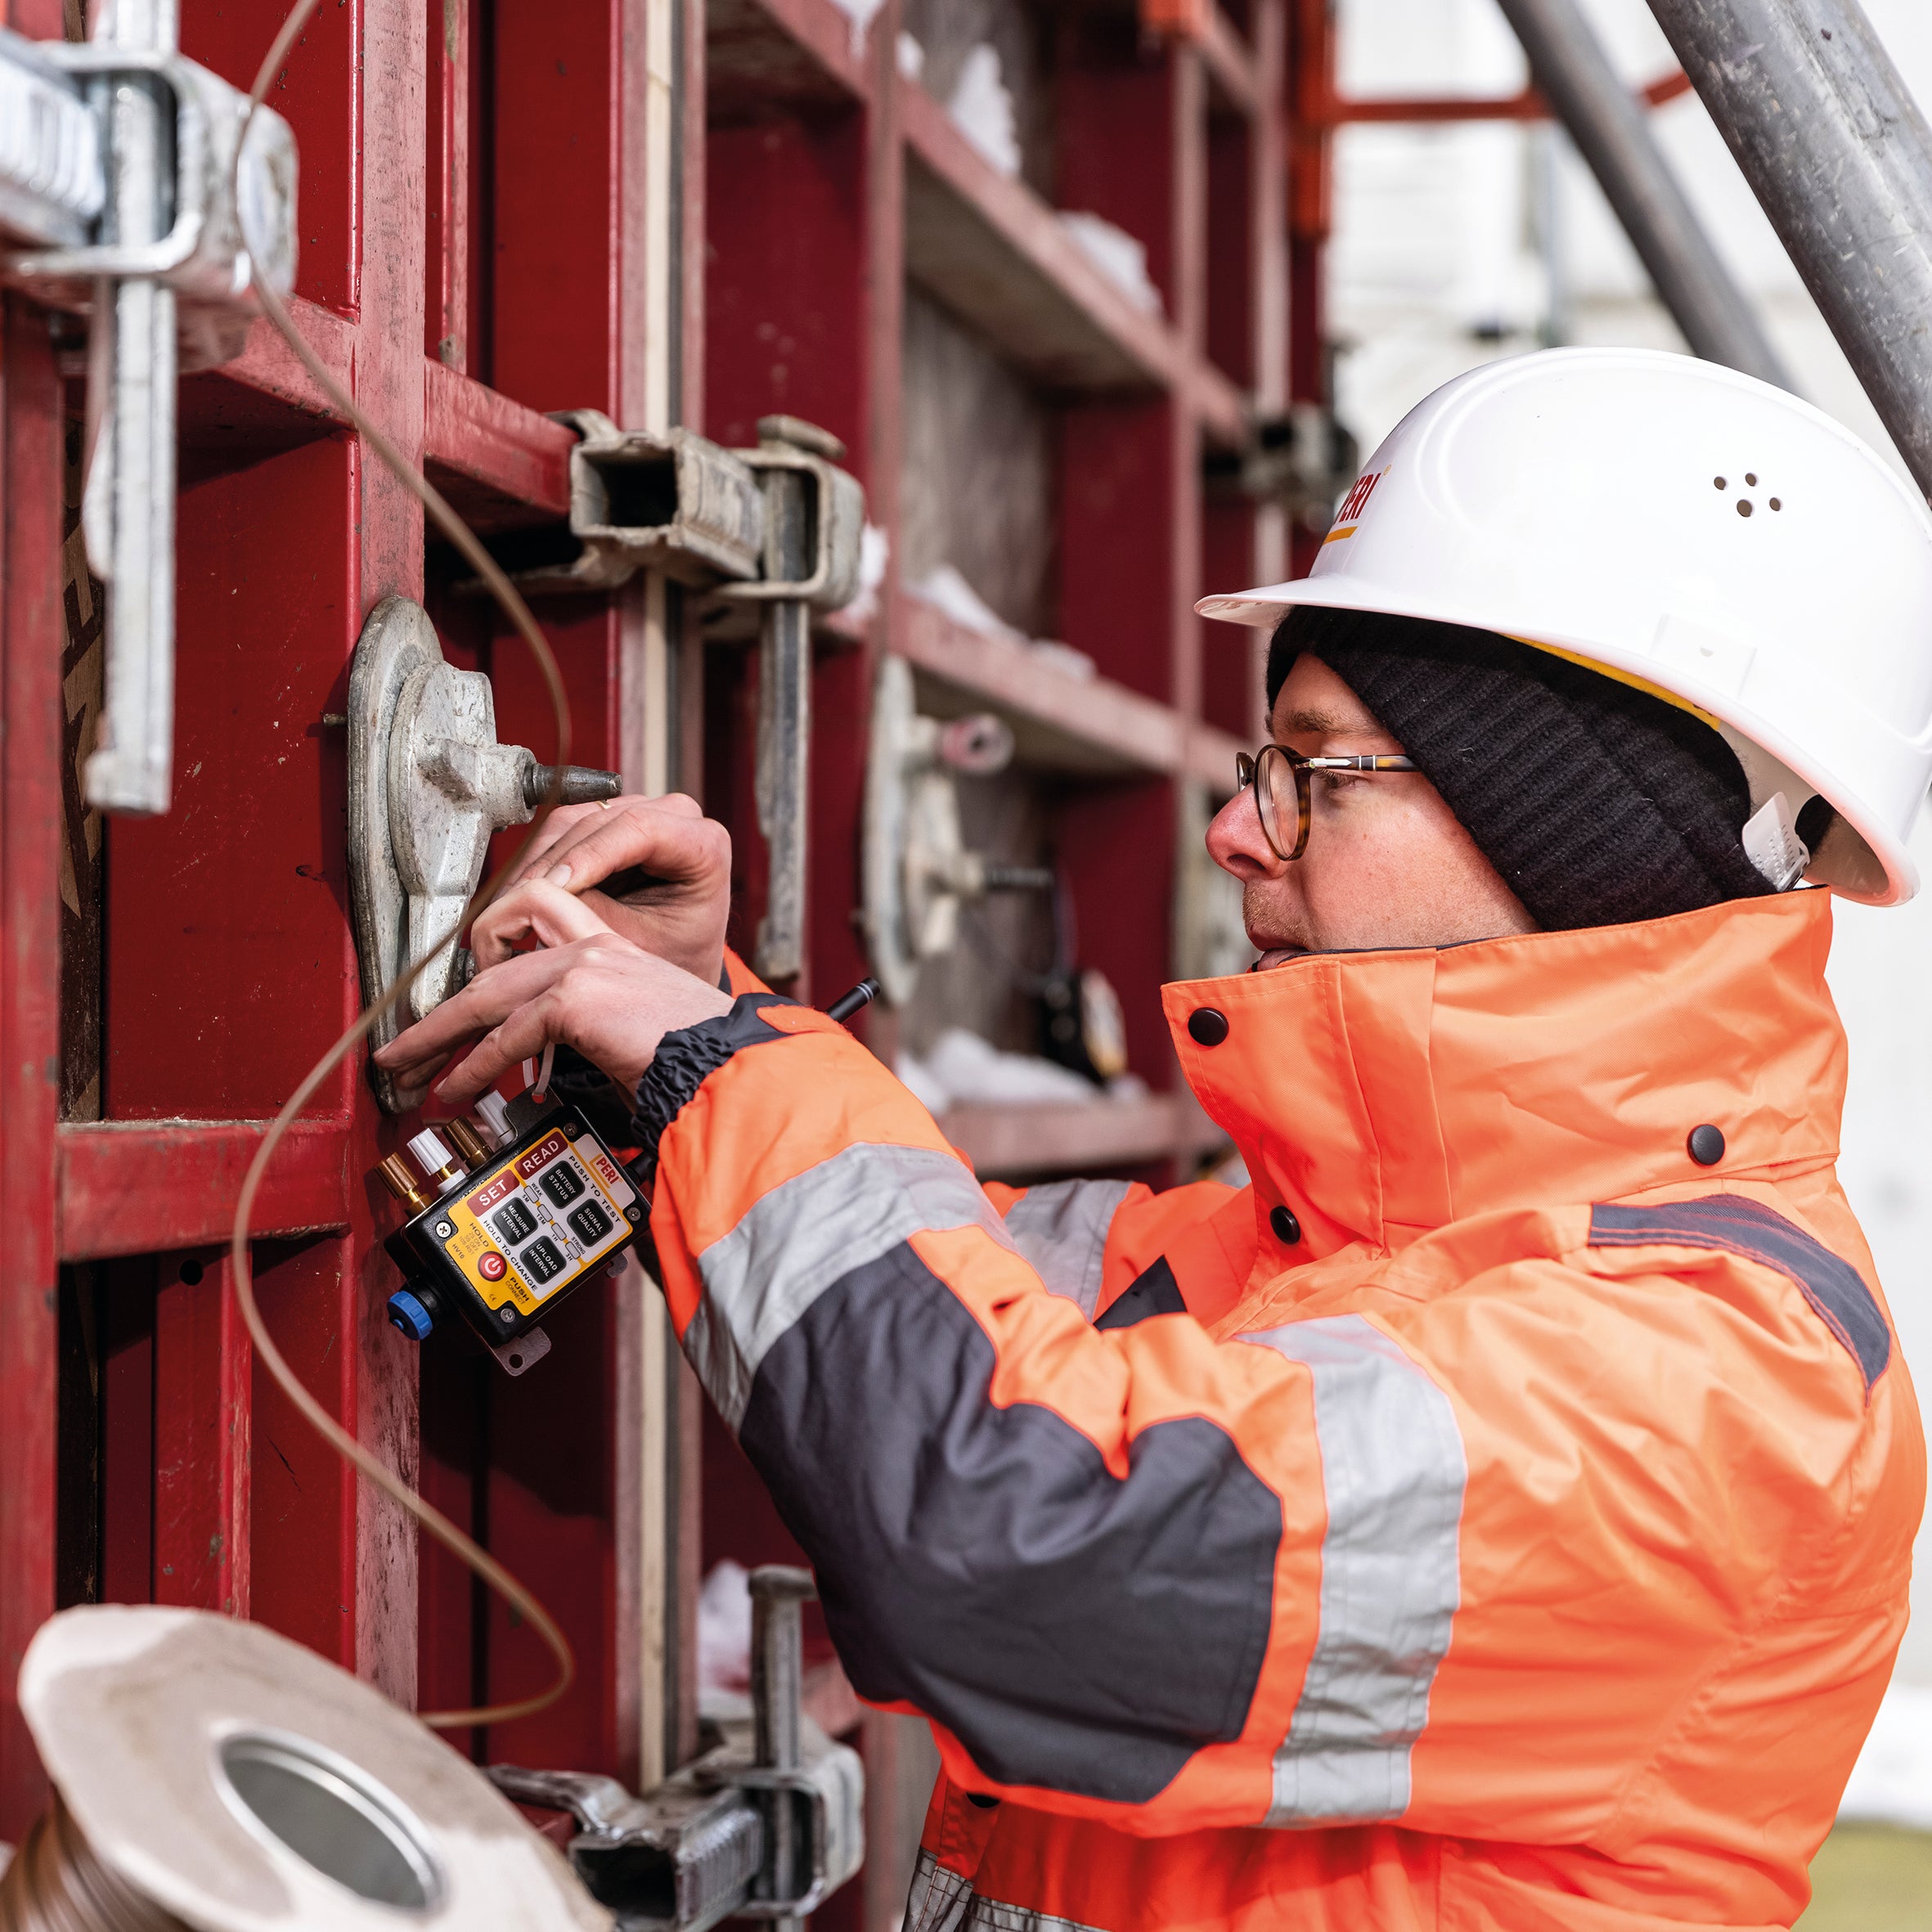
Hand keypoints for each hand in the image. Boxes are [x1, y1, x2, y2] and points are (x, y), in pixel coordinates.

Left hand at [374, 930, 733, 1107]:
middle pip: (491, 967)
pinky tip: (456, 1089)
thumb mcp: (635, 1035)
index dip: (484, 965)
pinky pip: (504, 1033)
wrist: (734, 1068)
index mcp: (613, 950)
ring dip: (435, 1036)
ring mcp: (585, 967)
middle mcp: (596, 947)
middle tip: (406, 1048)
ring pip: (484, 993)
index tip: (460, 1008)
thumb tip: (541, 1068)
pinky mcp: (577, 996)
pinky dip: (472, 1066)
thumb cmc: (702, 1064)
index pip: (529, 935)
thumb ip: (587, 1033)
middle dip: (440, 1014)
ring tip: (406, 1069)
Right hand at [477, 792, 730, 984]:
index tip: (552, 889)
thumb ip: (593, 914)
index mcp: (704, 843)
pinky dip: (537, 860)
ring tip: (511, 904)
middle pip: (599, 823)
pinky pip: (561, 829)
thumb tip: (540, 894)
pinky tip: (519, 892)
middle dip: (552, 866)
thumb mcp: (638, 942)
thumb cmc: (673, 955)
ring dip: (536, 863)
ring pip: (571, 822)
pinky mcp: (608, 819)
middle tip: (515, 906)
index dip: (590, 855)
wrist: (678, 959)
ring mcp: (640, 810)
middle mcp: (676, 815)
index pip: (641, 828)